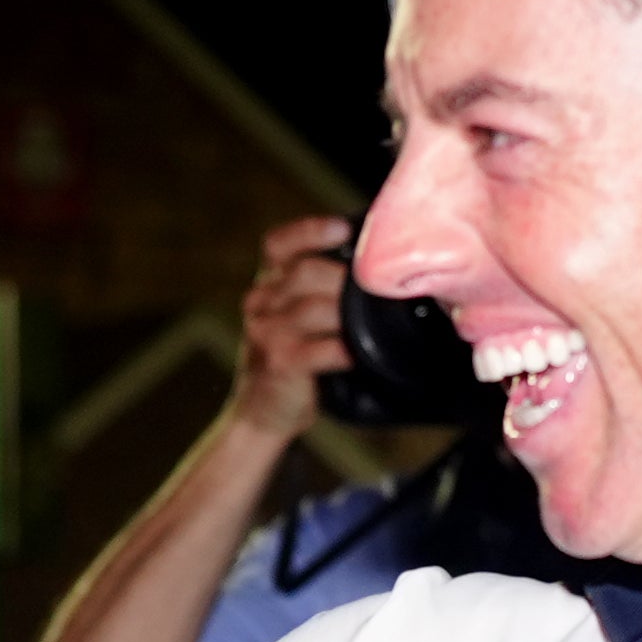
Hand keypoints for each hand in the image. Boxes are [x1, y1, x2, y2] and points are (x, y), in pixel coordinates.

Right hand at [230, 216, 355, 449]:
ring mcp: (266, 332)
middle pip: (303, 272)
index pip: (278, 244)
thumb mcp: (297, 319)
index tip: (344, 228)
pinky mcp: (279, 362)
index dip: (310, 231)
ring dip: (349, 313)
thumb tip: (377, 272)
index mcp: (267, 285)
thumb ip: (320, 292)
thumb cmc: (294, 360)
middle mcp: (260, 302)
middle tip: (380, 289)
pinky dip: (344, 349)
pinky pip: (320, 349)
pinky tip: (358, 354)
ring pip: (312, 308)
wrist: (263, 413)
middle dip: (345, 278)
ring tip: (374, 321)